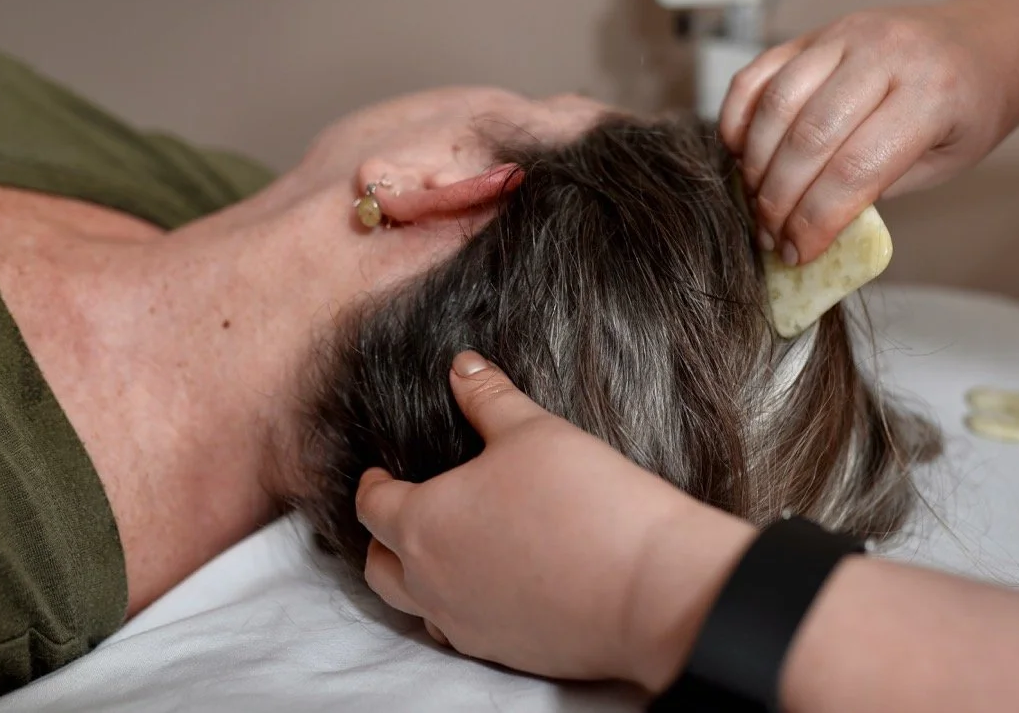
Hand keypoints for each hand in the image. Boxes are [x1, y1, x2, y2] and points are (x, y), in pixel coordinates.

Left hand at [355, 351, 755, 690]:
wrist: (647, 588)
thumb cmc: (585, 500)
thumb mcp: (535, 431)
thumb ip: (489, 397)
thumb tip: (462, 366)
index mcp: (425, 524)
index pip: (373, 507)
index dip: (371, 485)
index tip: (378, 474)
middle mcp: (432, 583)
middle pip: (380, 568)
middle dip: (383, 538)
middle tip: (402, 512)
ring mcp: (466, 624)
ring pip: (415, 606)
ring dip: (415, 578)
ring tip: (440, 551)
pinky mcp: (504, 651)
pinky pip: (460, 630)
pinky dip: (458, 606)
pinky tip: (487, 585)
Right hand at [719, 3, 1018, 263]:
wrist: (981, 43)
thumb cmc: (967, 111)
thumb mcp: (942, 163)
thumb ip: (877, 187)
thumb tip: (807, 225)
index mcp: (931, 94)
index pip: (855, 170)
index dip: (817, 221)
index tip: (798, 252)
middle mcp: (885, 54)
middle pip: (809, 138)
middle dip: (780, 199)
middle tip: (770, 235)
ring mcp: (844, 35)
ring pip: (777, 104)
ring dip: (756, 163)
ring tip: (756, 200)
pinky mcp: (814, 33)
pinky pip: (758, 73)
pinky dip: (738, 117)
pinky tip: (741, 154)